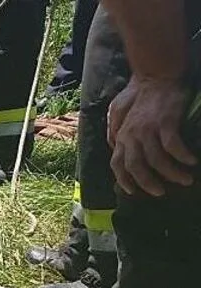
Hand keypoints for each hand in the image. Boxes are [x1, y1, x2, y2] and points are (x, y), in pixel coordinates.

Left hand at [108, 76, 197, 195]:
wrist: (156, 75)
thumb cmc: (140, 94)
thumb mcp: (120, 115)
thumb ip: (119, 132)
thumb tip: (117, 147)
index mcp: (122, 136)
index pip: (117, 164)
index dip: (124, 180)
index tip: (133, 192)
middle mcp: (131, 135)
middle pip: (136, 167)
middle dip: (148, 183)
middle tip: (161, 192)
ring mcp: (148, 129)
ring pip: (157, 160)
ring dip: (172, 173)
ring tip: (185, 179)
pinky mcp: (165, 122)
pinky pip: (173, 146)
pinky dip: (182, 156)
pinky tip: (192, 161)